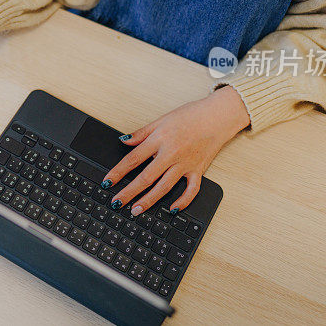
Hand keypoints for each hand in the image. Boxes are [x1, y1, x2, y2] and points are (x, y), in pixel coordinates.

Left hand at [102, 86, 249, 215]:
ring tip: (136, 210)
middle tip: (117, 203)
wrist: (218, 116)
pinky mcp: (199, 170)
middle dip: (129, 192)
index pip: (133, 159)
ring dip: (149, 200)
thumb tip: (123, 140)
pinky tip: (173, 210)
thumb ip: (141, 133)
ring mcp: (186, 164)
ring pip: (165, 187)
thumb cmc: (190, 115)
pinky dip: (183, 202)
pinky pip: (191, 190)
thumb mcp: (161, 120)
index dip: (118, 172)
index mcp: (160, 140)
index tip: (107, 182)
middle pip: (146, 177)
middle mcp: (171, 154)